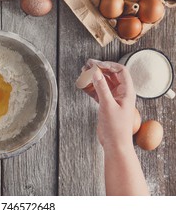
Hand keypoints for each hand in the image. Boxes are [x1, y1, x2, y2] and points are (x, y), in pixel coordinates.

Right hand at [81, 60, 148, 194]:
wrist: (115, 144)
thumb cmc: (116, 128)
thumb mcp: (108, 105)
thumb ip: (102, 88)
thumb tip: (96, 73)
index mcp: (127, 91)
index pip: (120, 71)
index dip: (108, 65)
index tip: (96, 64)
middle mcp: (121, 93)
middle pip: (110, 75)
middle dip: (99, 69)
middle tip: (87, 65)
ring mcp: (113, 99)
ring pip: (102, 83)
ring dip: (93, 78)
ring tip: (82, 73)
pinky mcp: (105, 105)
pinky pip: (97, 92)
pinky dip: (90, 87)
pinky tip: (82, 85)